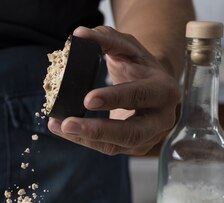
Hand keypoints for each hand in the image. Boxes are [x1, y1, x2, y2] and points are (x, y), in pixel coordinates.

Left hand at [47, 26, 180, 154]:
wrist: (152, 86)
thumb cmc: (138, 65)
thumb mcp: (127, 47)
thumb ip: (106, 38)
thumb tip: (80, 34)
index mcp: (165, 90)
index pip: (140, 96)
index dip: (114, 99)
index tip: (87, 99)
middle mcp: (162, 118)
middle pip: (131, 132)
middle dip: (97, 130)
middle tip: (67, 124)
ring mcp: (149, 137)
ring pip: (116, 146)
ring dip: (84, 138)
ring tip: (58, 125)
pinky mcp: (134, 147)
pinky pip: (107, 148)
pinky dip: (83, 140)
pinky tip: (63, 129)